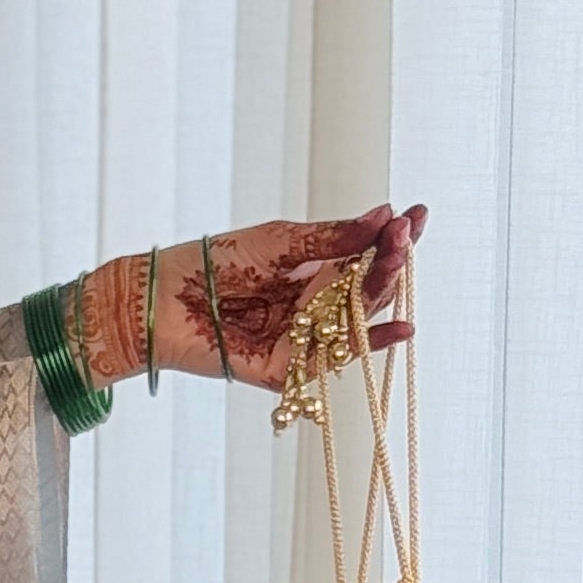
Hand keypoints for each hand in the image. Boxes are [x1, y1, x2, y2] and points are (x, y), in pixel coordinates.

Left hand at [81, 203, 426, 390]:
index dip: (393, 236)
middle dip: (390, 260)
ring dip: (382, 292)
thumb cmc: (214, 262)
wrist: (163, 298)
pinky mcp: (288, 367)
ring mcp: (304, 336)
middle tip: (405, 237)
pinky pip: (335, 360)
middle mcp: (314, 304)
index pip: (365, 253)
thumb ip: (330, 237)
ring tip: (398, 262)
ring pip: (356, 318)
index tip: (419, 214)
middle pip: (366, 286)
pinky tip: (401, 326)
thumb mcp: (277, 241)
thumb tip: (383, 214)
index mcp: (312, 269)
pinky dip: (370, 344)